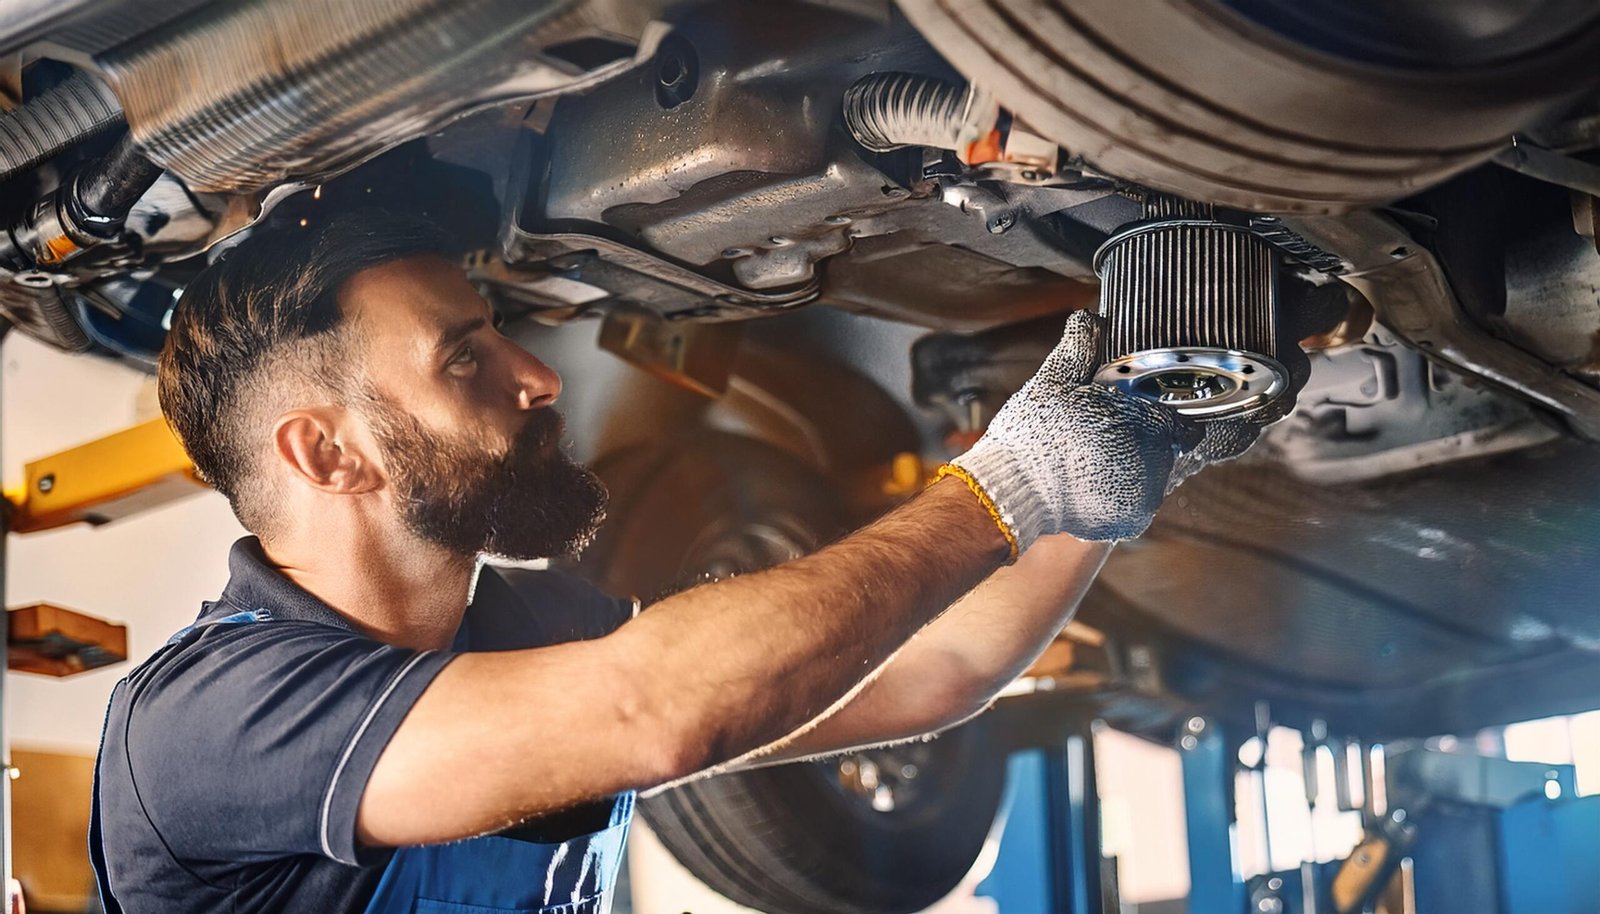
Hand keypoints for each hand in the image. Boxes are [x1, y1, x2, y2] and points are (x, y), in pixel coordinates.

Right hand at [949, 311, 1281, 548]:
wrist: (1010, 498)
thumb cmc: (1033, 437)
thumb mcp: (1053, 382)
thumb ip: (1080, 348)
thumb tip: (1094, 315)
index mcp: (1149, 425)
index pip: (1218, 415)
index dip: (1238, 401)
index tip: (1266, 389)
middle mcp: (1158, 466)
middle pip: (1209, 444)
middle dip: (1229, 426)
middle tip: (1264, 406)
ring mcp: (1147, 496)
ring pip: (1177, 469)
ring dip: (1172, 452)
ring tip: (1166, 434)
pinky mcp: (1131, 519)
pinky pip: (1148, 492)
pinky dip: (1141, 476)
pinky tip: (1122, 464)